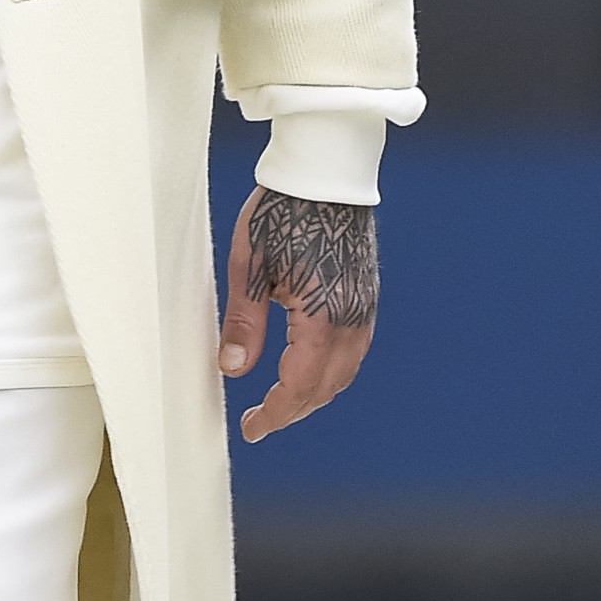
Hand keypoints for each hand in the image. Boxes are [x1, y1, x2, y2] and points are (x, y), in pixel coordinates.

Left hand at [218, 186, 378, 442]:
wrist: (326, 171)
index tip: (251, 428)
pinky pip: (354, 348)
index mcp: (322, 318)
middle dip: (293, 409)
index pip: (300, 387)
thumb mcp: (249, 267)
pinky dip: (331, 368)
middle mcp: (352, 320)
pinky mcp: (367, 294)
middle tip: (260, 418)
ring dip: (315, 391)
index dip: (276, 414)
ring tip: (281, 397)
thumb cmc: (281, 212)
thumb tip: (233, 370)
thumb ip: (242, 323)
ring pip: (345, 370)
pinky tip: (308, 363)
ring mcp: (365, 307)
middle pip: (326, 387)